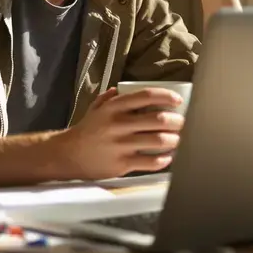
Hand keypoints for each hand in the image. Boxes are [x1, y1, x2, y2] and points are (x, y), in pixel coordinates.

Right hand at [52, 87, 184, 180]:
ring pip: (158, 141)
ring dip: (174, 140)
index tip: (178, 100)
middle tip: (184, 123)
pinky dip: (164, 159)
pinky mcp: (122, 164)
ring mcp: (121, 145)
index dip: (166, 96)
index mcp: (113, 107)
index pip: (146, 96)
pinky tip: (168, 156)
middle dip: (177, 121)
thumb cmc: (86, 130)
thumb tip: (123, 88)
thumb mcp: (96, 108)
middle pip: (158, 120)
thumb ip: (110, 97)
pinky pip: (150, 162)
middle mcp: (118, 124)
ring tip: (179, 139)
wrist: (68, 154)